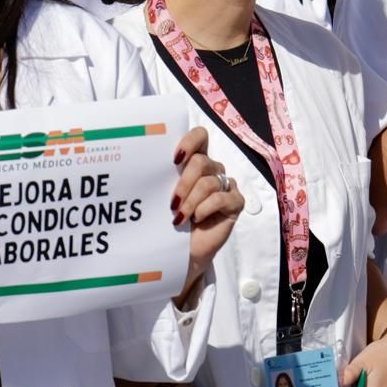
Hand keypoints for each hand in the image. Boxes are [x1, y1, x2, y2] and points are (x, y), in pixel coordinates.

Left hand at [171, 127, 243, 291]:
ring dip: (190, 202)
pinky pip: (220, 198)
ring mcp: (226, 185)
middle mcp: (213, 169)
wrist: (183, 249)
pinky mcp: (235, 202)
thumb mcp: (167, 195)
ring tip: (179, 217)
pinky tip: (197, 219)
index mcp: (196, 161)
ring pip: (208, 183)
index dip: (189, 142)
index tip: (174, 159)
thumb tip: (151, 163)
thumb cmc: (172, 219)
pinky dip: (204, 209)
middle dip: (183, 183)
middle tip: (172, 203)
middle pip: (201, 162)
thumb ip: (167, 177)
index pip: (200, 136)